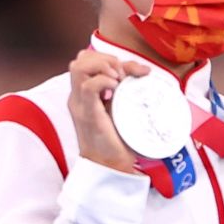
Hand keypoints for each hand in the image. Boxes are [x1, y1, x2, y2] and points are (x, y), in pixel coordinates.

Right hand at [67, 50, 149, 172]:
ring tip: (119, 79)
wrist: (111, 166)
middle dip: (106, 58)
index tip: (137, 71)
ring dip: (104, 66)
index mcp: (86, 94)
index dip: (111, 57)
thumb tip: (145, 74)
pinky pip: (87, 87)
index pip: (88, 60)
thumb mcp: (124, 109)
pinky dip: (103, 80)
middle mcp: (79, 96)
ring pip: (79, 67)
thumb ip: (127, 92)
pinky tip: (116, 87)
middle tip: (124, 74)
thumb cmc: (120, 140)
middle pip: (81, 59)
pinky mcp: (87, 114)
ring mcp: (80, 104)